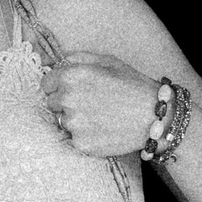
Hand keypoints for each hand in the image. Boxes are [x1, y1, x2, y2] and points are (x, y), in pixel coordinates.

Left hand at [41, 51, 161, 156]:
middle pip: (52, 103)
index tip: (71, 90)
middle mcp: (68, 98)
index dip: (58, 86)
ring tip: (100, 116)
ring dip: (75, 120)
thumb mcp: (108, 61)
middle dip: (66, 103)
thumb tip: (59, 62)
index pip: (46, 83)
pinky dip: (85, 135)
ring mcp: (73, 123)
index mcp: (72, 76)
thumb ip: (79, 58)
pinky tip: (102, 129)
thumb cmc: (133, 86)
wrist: (155, 116)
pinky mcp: (80, 143)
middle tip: (91, 103)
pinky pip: (73, 138)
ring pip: (62, 121)